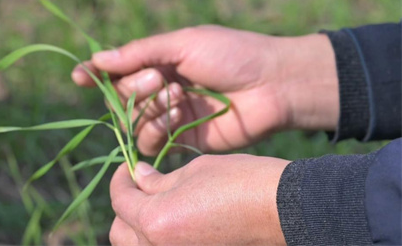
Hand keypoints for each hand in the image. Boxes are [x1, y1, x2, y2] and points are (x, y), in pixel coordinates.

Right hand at [72, 25, 338, 154]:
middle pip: (121, 98)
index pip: (117, 71)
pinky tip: (180, 115)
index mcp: (159, 62)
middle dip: (134, 89)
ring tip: (178, 96)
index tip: (78, 77)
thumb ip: (139, 53)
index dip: (95, 74)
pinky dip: (158, 129)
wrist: (272, 84)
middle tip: (162, 79)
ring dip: (148, 109)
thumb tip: (97, 60)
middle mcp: (160, 90)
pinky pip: (151, 143)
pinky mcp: (182, 140)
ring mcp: (170, 117)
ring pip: (133, 123)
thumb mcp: (183, 43)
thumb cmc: (230, 54)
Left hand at [109, 155, 290, 244]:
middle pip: (120, 231)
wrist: (284, 211)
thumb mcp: (194, 171)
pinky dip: (159, 239)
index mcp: (155, 221)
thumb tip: (137, 176)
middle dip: (125, 207)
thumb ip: (158, 180)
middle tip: (141, 186)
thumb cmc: (241, 182)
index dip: (121, 179)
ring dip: (138, 227)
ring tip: (157, 205)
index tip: (130, 167)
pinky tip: (175, 220)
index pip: (119, 200)